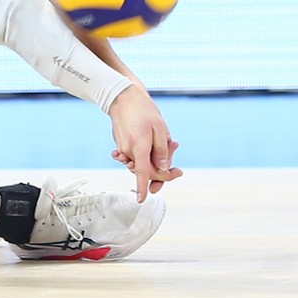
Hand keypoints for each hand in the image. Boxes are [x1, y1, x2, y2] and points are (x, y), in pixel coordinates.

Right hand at [106, 86, 182, 201]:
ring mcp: (123, 149)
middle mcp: (129, 151)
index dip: (142, 188)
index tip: (142, 199)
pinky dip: (144, 154)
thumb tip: (163, 168)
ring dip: (154, 158)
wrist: (123, 98)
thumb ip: (162, 151)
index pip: (142, 173)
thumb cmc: (143, 111)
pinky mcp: (121, 146)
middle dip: (162, 167)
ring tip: (168, 141)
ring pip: (141, 163)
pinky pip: (135, 156)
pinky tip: (152, 143)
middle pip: (146, 170)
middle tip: (175, 148)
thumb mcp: (160, 129)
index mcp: (140, 147)